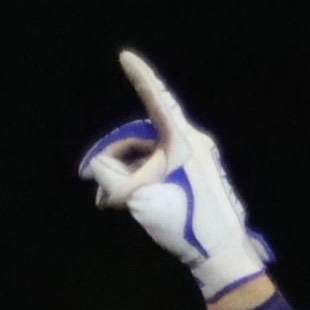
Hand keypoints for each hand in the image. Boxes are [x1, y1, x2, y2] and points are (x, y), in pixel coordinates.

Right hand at [77, 49, 274, 301]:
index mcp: (184, 140)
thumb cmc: (184, 221)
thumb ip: (113, 177)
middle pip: (141, 137)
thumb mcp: (140, 196)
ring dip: (123, 174)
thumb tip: (102, 169)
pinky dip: (140, 179)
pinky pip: (160, 167)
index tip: (125, 56)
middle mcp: (191, 143)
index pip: (158, 100)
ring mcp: (194, 159)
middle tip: (88, 179)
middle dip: (113, 157)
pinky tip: (123, 201)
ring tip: (106, 201)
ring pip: (147, 155)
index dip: (141, 76)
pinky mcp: (194, 174)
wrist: (220, 253)